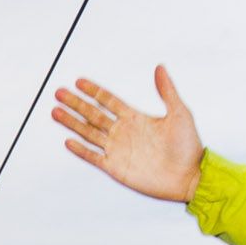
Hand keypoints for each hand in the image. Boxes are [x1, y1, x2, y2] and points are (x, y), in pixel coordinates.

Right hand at [52, 65, 204, 204]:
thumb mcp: (180, 113)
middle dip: (75, 103)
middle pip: (93, 114)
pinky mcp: (116, 168)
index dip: (94, 91)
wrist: (190, 176)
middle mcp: (123, 132)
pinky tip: (69, 141)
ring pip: (89, 133)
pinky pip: (94, 157)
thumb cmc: (188, 146)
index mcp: (135, 118)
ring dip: (72, 123)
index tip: (79, 82)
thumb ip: (167, 91)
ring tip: (56, 112)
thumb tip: (160, 68)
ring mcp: (118, 150)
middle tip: (59, 93)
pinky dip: (81, 150)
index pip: (108, 101)